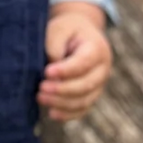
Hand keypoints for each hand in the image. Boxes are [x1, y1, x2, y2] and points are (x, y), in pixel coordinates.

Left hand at [38, 2, 111, 121]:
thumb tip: (48, 72)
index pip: (83, 63)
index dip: (65, 70)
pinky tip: (52, 114)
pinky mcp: (91, 95)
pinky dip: (68, 114)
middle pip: (85, 85)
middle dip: (62, 89)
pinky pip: (83, 109)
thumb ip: (54, 46)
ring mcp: (99, 85)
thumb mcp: (59, 28)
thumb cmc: (67, 29)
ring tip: (40, 98)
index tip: (46, 72)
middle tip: (41, 88)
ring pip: (84, 100)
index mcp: (97, 49)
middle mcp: (102, 70)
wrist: (80, 32)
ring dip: (62, 103)